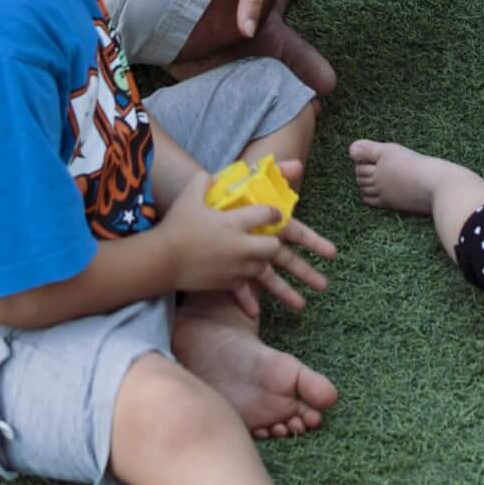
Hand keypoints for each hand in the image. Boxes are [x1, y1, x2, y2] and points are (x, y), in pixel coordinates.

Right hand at [161, 167, 335, 311]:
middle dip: (296, 256)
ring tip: (305, 302)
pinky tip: (259, 314)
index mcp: (237, 219)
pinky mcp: (225, 281)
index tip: (282, 215)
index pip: (268, 213)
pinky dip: (249, 301)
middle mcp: (241, 243)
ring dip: (287, 289)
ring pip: (268, 274)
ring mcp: (235, 265)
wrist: (159, 257)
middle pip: (276, 247)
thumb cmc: (176, 222)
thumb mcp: (194, 192)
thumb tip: (214, 171)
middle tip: (324, 258)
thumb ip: (209, 179)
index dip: (276, 214)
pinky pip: (244, 291)